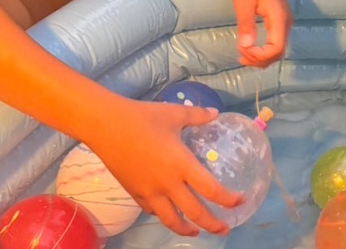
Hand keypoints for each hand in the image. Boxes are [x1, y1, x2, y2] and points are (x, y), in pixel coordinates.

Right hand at [85, 100, 242, 236]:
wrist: (106, 126)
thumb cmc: (143, 117)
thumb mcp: (175, 114)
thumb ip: (198, 116)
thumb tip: (216, 114)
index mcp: (182, 165)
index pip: (211, 190)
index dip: (228, 200)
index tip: (240, 202)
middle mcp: (168, 184)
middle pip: (195, 213)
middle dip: (212, 224)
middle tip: (225, 229)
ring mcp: (150, 192)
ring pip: (171, 220)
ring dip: (186, 229)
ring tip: (196, 231)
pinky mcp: (134, 193)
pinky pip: (153, 211)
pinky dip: (164, 215)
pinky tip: (168, 214)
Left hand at [233, 0, 291, 66]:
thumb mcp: (244, 3)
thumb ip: (246, 26)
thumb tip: (245, 47)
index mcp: (280, 19)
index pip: (276, 49)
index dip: (259, 56)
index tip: (241, 50)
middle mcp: (286, 22)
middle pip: (279, 52)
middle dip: (260, 59)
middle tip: (240, 56)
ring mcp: (284, 20)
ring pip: (277, 48)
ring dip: (261, 56)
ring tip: (242, 54)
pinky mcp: (279, 17)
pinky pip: (275, 40)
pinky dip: (264, 48)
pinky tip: (250, 47)